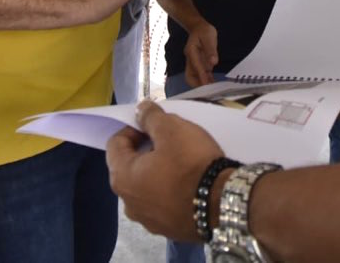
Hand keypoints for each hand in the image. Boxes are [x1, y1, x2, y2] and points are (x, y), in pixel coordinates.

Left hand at [107, 101, 224, 240]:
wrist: (223, 203)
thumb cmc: (191, 162)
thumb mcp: (172, 129)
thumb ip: (150, 117)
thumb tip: (139, 110)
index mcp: (122, 178)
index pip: (115, 144)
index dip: (133, 128)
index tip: (154, 124)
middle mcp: (128, 204)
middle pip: (130, 167)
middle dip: (146, 151)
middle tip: (169, 141)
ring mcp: (148, 221)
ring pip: (146, 188)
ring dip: (157, 172)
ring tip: (181, 162)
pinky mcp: (168, 230)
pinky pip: (163, 204)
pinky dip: (170, 192)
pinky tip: (189, 184)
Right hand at [184, 21, 218, 86]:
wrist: (198, 27)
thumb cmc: (204, 31)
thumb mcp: (209, 36)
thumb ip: (211, 49)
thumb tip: (213, 62)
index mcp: (191, 52)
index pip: (196, 67)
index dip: (201, 76)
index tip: (207, 85)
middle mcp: (191, 59)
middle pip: (189, 76)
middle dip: (196, 85)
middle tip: (208, 91)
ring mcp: (194, 62)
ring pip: (195, 76)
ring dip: (202, 84)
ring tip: (212, 91)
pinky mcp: (199, 63)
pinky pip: (201, 74)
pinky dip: (206, 80)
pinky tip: (213, 84)